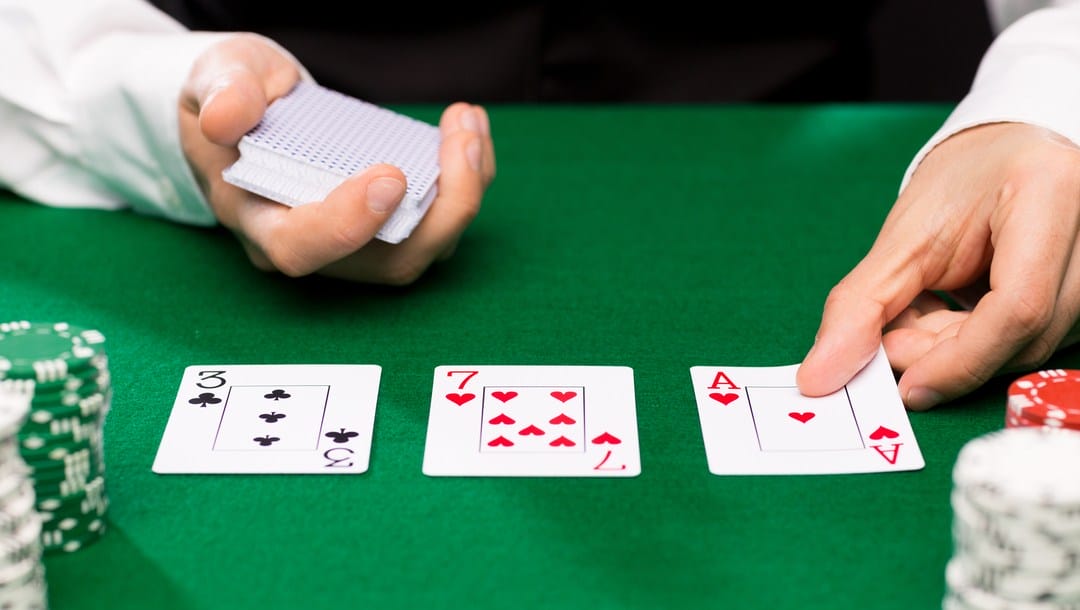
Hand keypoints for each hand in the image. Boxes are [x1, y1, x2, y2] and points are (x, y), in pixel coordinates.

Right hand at [178, 34, 495, 283]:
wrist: (252, 112)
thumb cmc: (235, 98)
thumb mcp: (216, 77)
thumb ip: (223, 92)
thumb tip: (229, 120)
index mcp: (255, 218)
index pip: (298, 247)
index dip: (346, 224)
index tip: (391, 175)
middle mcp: (311, 246)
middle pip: (385, 262)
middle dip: (440, 210)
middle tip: (461, 139)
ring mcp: (355, 246)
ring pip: (422, 248)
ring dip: (462, 193)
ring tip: (467, 124)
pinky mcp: (387, 230)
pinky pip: (435, 225)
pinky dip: (464, 182)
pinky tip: (468, 130)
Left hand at [796, 122, 1079, 409]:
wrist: (1007, 155)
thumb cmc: (960, 183)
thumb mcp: (902, 238)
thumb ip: (860, 306)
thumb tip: (819, 377)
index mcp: (1049, 194)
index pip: (1017, 306)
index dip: (958, 360)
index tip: (904, 387)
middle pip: (1025, 336)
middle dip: (946, 356)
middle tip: (889, 344)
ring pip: (1028, 347)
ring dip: (955, 349)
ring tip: (914, 314)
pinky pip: (1030, 341)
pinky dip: (974, 342)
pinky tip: (945, 314)